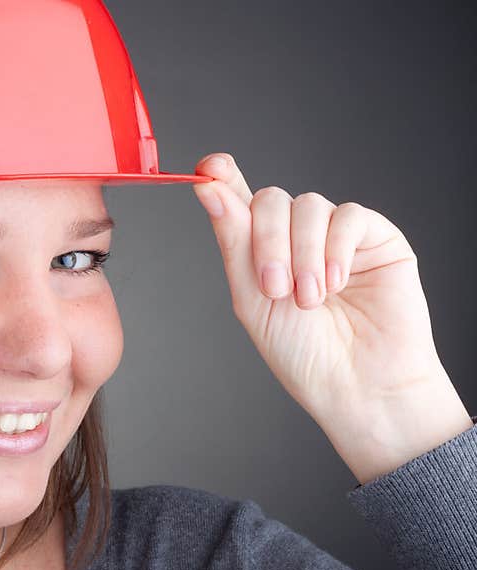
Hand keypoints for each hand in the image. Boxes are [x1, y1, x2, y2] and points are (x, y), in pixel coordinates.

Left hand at [191, 154, 472, 483]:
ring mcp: (335, 236)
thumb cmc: (304, 353)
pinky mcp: (376, 238)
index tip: (209, 168)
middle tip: (275, 289)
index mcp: (261, 252)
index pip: (239, 203)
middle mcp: (296, 238)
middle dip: (268, 242)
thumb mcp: (252, 299)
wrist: (358, 385)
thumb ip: (233, 241)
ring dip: (303, 255)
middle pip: (271, 200)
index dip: (222, 178)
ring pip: (309, 206)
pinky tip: (338, 283)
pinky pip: (349, 216)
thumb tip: (208, 187)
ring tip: (311, 300)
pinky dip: (336, 249)